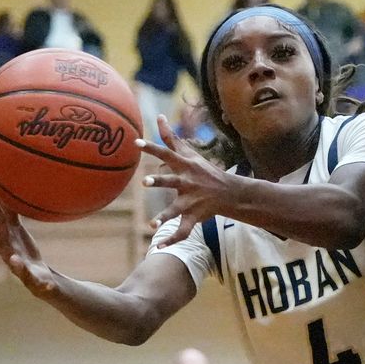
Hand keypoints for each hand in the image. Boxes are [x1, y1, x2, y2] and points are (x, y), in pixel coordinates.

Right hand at [0, 198, 56, 296]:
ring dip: (16, 264)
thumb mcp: (19, 236)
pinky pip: (41, 285)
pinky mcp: (40, 285)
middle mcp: (13, 260)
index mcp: (10, 247)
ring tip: (13, 258)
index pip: (0, 230)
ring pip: (18, 270)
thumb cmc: (27, 256)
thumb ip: (12, 219)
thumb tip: (4, 197)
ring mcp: (25, 274)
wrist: (44, 283)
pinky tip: (47, 284)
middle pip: (3, 249)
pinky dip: (43, 284)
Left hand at [136, 114, 228, 246]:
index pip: (166, 153)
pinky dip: (172, 239)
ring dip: (165, 216)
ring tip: (153, 224)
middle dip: (159, 181)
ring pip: (176, 210)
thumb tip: (159, 116)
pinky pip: (183, 230)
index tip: (136, 143)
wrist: (228, 192)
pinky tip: (160, 247)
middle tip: (145, 181)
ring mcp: (191, 201)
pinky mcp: (193, 217)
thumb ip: (171, 137)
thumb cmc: (203, 170)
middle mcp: (187, 182)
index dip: (151, 148)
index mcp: (184, 167)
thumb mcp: (189, 153)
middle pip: (171, 181)